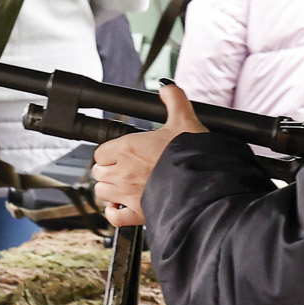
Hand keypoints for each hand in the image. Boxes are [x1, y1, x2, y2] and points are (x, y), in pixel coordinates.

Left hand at [91, 83, 206, 226]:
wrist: (204, 185)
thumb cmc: (192, 154)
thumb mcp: (185, 119)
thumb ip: (174, 99)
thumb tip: (167, 87)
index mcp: (127, 148)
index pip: (101, 151)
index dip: (111, 152)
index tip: (124, 154)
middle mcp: (122, 171)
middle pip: (98, 172)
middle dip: (109, 170)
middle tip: (126, 169)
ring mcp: (127, 194)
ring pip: (102, 192)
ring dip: (111, 190)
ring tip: (126, 187)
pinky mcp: (136, 214)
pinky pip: (113, 216)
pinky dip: (115, 213)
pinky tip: (123, 207)